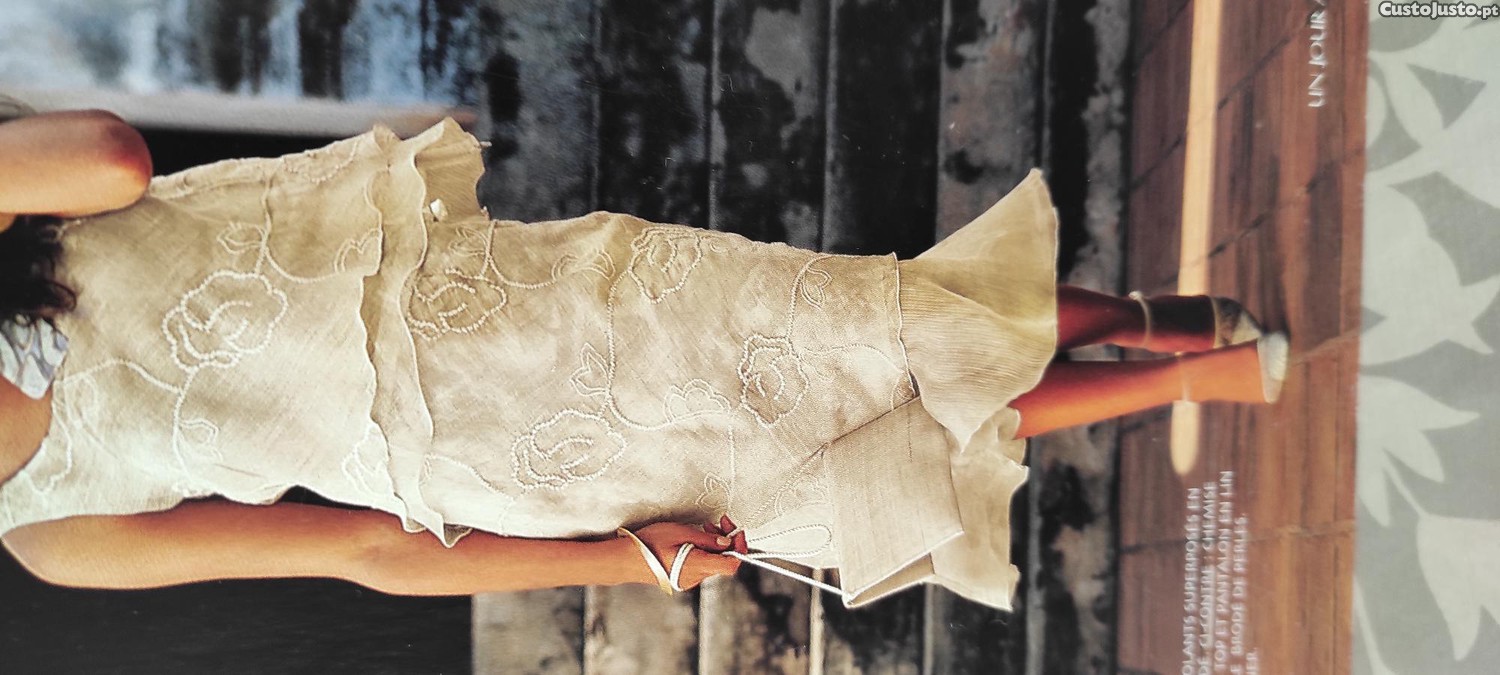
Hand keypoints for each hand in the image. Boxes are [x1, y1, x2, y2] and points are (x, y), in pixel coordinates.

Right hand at [625, 519, 743, 590]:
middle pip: (723, 562)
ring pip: (713, 563)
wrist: (625, 560)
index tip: (735, 531)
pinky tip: (693, 540)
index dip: (739, 547)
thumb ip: (707, 540)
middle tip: (717, 524)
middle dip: (726, 541)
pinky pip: (701, 566)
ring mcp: (689, 580)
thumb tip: (726, 543)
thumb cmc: (649, 544)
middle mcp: (696, 577)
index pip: (732, 564)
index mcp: (697, 565)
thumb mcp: (680, 533)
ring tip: (703, 529)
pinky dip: (704, 552)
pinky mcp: (682, 578)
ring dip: (714, 546)